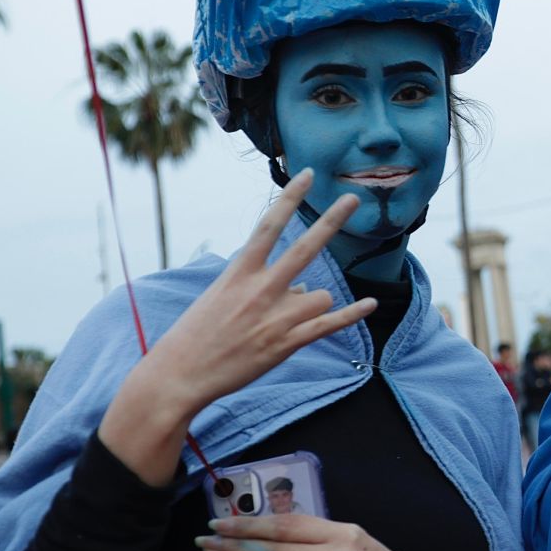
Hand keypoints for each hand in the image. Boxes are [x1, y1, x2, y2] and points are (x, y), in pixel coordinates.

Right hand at [100, 170, 375, 484]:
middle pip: (304, 248)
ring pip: (319, 295)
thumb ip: (263, 285)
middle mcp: (259, 290)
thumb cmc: (197, 334)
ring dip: (311, 305)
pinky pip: (328, 324)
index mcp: (238, 273)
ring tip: (280, 323)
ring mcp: (275, 317)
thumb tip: (304, 287)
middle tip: (353, 198)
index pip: (268, 226)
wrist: (180, 375)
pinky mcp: (286, 343)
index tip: (307, 175)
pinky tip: (370, 303)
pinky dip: (351, 314)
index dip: (289, 198)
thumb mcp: (220, 296)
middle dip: (331, 220)